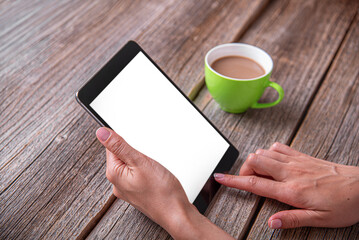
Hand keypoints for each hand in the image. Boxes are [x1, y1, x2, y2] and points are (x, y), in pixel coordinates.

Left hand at [96, 127, 233, 239]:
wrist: (177, 213)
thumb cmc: (161, 192)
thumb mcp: (140, 162)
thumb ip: (119, 146)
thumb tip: (101, 133)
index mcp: (114, 174)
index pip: (111, 147)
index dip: (125, 141)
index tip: (138, 145)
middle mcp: (118, 183)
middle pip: (122, 156)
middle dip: (136, 152)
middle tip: (148, 159)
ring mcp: (128, 189)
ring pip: (132, 165)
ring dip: (142, 161)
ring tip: (154, 168)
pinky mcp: (138, 192)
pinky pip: (138, 175)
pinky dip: (147, 171)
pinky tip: (156, 175)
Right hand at [214, 142, 358, 228]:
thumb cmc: (344, 204)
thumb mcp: (320, 220)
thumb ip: (293, 219)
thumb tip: (272, 222)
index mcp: (291, 191)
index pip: (255, 183)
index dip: (233, 180)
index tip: (220, 178)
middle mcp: (290, 172)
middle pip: (255, 161)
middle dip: (243, 168)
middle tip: (245, 179)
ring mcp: (296, 161)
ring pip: (264, 152)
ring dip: (255, 160)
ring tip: (258, 172)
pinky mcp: (302, 156)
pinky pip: (279, 147)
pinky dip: (269, 151)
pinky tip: (273, 160)